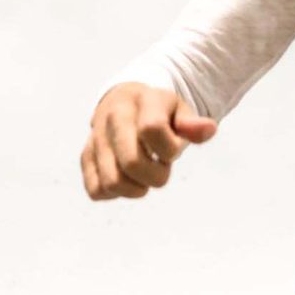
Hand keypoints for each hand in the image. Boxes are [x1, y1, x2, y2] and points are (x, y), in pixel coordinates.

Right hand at [83, 83, 218, 200]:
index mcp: (140, 101)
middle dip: (155, 176)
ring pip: (112, 182)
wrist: (125, 102)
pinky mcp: (85, 157)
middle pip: (131, 162)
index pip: (152, 130)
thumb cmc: (159, 113)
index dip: (169, 150)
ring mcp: (95, 138)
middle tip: (160, 168)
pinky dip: (115, 193)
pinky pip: (96, 190)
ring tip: (143, 176)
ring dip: (135, 189)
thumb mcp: (179, 112)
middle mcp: (112, 117)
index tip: (172, 151)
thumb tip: (209, 130)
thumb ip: (193, 124)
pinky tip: (126, 180)